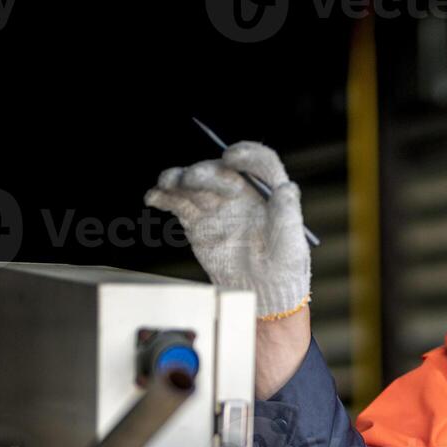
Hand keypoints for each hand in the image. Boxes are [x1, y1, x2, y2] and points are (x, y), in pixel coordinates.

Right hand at [145, 141, 311, 320]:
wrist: (259, 292)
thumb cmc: (283, 269)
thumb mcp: (292, 246)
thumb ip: (288, 215)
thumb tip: (287, 187)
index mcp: (267, 192)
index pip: (260, 163)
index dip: (247, 155)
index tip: (231, 158)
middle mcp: (241, 191)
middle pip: (220, 171)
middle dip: (205, 172)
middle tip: (192, 179)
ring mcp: (216, 203)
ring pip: (194, 183)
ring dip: (178, 178)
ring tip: (167, 183)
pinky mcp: (197, 219)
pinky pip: (178, 202)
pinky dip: (164, 197)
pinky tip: (154, 198)